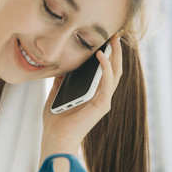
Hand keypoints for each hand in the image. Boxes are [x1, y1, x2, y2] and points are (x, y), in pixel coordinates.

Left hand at [41, 34, 122, 150]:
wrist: (55, 139)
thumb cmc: (55, 122)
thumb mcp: (55, 95)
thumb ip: (61, 82)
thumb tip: (60, 67)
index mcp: (93, 94)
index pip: (105, 71)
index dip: (108, 54)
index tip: (106, 38)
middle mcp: (102, 97)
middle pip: (115, 68)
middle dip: (116, 50)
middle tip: (115, 32)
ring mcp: (104, 100)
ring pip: (116, 72)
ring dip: (116, 54)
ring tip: (113, 38)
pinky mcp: (102, 104)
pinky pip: (108, 82)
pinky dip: (106, 67)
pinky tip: (101, 54)